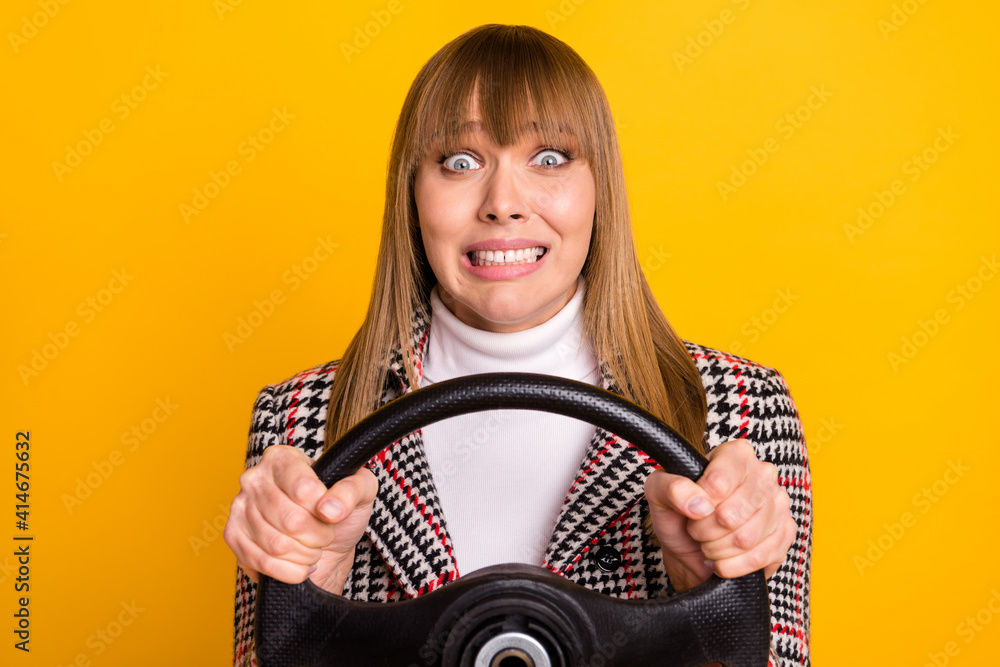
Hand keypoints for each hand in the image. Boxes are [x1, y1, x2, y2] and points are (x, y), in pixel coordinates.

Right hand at [224, 444, 377, 594]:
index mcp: (283, 458)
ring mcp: (240, 507)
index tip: (332, 513)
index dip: (325, 509)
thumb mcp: (360, 490)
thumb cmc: (338, 511)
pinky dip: (289, 571)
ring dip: (305, 555)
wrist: (325, 544)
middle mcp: (255, 478)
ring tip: (312, 548)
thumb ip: (352, 490)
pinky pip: (262, 562)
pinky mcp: (233, 536)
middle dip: (317, 536)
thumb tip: (330, 509)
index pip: (304, 489)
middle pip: (291, 521)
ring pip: (277, 545)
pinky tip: (299, 563)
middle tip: (324, 535)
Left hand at [644, 439, 794, 592]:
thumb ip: (670, 487)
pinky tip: (723, 559)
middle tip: (697, 530)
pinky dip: (733, 565)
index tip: (692, 509)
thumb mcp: (660, 493)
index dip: (699, 504)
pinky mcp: (786, 533)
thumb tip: (698, 504)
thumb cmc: (679, 514)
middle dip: (705, 531)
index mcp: (734, 454)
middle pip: (731, 514)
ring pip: (745, 539)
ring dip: (717, 549)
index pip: (718, 482)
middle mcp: (762, 473)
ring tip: (709, 543)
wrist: (693, 548)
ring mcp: (779, 503)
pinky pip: (760, 557)